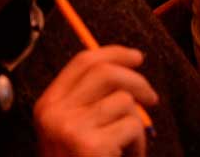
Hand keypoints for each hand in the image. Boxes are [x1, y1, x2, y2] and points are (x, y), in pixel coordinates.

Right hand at [34, 46, 156, 156]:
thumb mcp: (73, 133)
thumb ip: (89, 103)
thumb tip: (125, 68)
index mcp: (47, 106)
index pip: (82, 62)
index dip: (113, 53)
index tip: (136, 57)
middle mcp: (53, 112)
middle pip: (105, 72)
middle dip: (137, 81)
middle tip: (152, 99)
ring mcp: (70, 127)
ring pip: (124, 101)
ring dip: (137, 126)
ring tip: (130, 148)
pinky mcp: (90, 144)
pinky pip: (132, 126)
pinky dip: (139, 144)